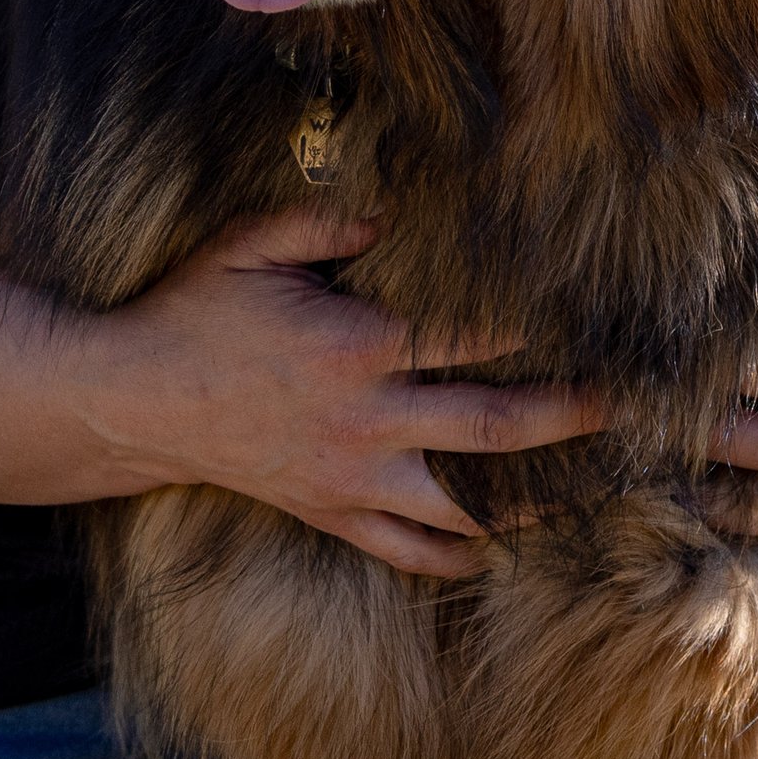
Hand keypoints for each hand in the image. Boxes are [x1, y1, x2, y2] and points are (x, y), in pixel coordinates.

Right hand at [99, 209, 613, 579]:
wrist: (130, 402)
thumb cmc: (191, 312)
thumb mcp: (250, 244)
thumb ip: (327, 218)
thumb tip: (396, 202)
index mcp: (355, 345)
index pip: (470, 337)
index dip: (536, 327)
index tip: (591, 317)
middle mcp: (365, 421)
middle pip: (493, 427)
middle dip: (568, 417)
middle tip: (627, 408)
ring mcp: (350, 478)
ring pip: (465, 502)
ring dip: (533, 499)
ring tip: (592, 490)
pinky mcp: (329, 514)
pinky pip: (408, 551)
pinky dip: (457, 556)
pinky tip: (497, 548)